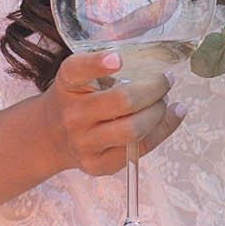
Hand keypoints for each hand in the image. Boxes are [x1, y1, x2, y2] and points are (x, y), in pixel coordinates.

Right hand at [40, 49, 184, 176]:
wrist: (51, 137)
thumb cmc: (77, 99)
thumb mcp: (79, 77)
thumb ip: (106, 69)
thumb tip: (155, 69)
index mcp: (67, 84)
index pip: (77, 70)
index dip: (98, 64)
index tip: (118, 59)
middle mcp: (73, 115)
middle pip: (122, 102)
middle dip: (154, 88)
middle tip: (166, 79)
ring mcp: (84, 144)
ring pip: (133, 130)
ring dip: (159, 112)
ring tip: (166, 100)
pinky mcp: (97, 165)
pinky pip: (139, 149)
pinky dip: (163, 130)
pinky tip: (173, 115)